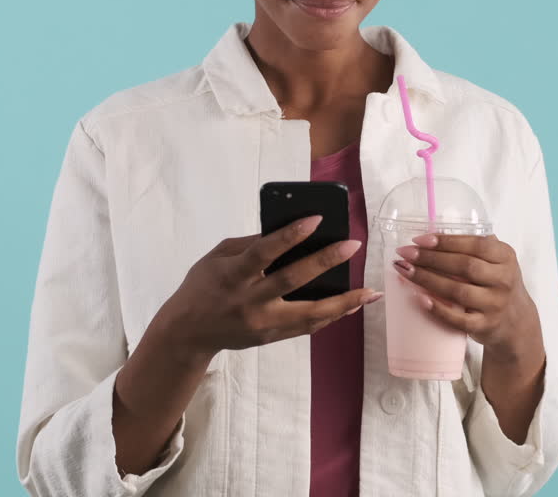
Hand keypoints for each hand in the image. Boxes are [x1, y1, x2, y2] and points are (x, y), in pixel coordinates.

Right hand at [159, 215, 382, 360]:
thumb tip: (289, 230)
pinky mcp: (271, 337)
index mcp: (233, 275)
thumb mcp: (217, 257)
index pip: (264, 252)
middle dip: (325, 262)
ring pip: (308, 314)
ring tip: (370, 291)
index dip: (290, 235)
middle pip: (292, 281)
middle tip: (352, 246)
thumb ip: (250, 244)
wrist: (187, 333)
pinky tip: (352, 304)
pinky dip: (331, 315)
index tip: (316, 219)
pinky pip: (306, 327)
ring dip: (343, 303)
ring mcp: (262, 323)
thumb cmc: (203, 286)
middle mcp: (249, 301)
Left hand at [392, 233, 540, 362]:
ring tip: (405, 271)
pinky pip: (458, 319)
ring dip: (427, 280)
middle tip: (405, 253)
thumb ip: (474, 246)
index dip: (446, 241)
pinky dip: (438, 309)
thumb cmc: (497, 283)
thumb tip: (432, 235)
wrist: (515, 321)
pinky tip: (420, 299)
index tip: (419, 240)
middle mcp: (503, 280)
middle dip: (430, 258)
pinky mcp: (485, 326)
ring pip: (458, 291)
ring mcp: (495, 304)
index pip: (475, 244)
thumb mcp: (497, 260)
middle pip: (464, 266)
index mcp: (505, 257)